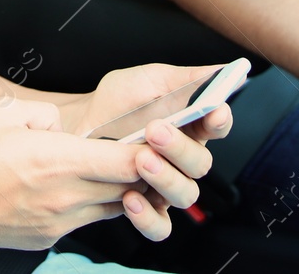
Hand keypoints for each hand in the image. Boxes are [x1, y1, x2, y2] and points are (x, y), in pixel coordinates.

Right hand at [0, 96, 151, 250]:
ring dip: (122, 189)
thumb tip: (67, 129)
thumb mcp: (3, 112)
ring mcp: (55, 223)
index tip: (164, 137)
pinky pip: (84, 220)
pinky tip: (78, 185)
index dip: (153, 151)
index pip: (128, 162)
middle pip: (128, 188)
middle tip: (152, 149)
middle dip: (144, 170)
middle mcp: (62, 197)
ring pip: (111, 207)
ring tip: (119, 166)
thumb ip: (46, 115)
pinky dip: (91, 203)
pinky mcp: (45, 239)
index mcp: (55, 160)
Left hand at [61, 64, 233, 238]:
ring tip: (140, 160)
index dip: (219, 120)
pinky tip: (131, 198)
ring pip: (185, 194)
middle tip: (154, 131)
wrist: (79, 125)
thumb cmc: (116, 102)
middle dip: (180, 148)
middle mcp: (182, 158)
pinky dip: (149, 218)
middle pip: (201, 164)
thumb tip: (219, 72)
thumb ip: (185, 79)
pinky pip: (160, 227)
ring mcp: (165, 185)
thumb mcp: (148, 80)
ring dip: (166, 178)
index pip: (217, 125)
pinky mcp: (145, 208)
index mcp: (190, 125)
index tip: (213, 112)